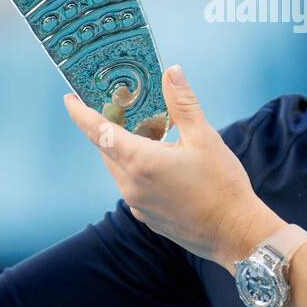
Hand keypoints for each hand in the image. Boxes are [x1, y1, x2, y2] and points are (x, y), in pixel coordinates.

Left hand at [63, 64, 282, 267]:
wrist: (236, 234)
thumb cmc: (222, 186)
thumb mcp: (204, 138)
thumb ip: (182, 104)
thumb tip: (171, 72)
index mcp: (140, 162)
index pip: (98, 132)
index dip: (80, 114)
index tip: (69, 99)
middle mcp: (131, 186)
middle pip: (107, 149)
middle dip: (111, 126)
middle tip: (124, 105)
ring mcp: (138, 204)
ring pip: (120, 167)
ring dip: (128, 147)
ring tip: (153, 129)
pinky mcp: (148, 216)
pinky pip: (132, 185)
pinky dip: (138, 167)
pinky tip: (163, 159)